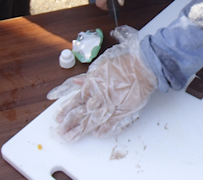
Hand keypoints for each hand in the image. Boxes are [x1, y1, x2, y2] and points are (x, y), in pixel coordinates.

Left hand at [47, 26, 156, 140]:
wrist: (143, 66)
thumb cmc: (124, 63)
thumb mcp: (102, 66)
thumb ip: (88, 78)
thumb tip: (75, 83)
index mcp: (93, 84)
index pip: (76, 100)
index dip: (66, 110)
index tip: (58, 119)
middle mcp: (100, 96)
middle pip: (82, 113)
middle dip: (70, 124)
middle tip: (61, 133)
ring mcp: (111, 104)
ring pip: (93, 120)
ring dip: (82, 130)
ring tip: (72, 138)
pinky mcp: (123, 109)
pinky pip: (111, 122)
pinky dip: (104, 129)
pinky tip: (96, 135)